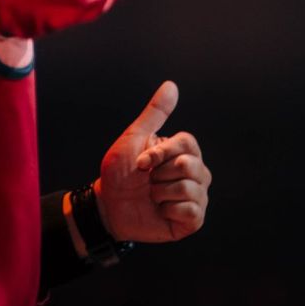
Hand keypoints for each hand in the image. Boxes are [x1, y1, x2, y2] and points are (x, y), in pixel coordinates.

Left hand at [94, 81, 210, 242]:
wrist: (108, 205)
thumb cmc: (119, 171)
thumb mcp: (134, 137)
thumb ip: (155, 113)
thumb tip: (171, 85)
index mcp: (184, 152)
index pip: (187, 144)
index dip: (160, 153)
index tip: (140, 161)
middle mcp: (196, 172)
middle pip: (189, 166)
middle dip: (158, 174)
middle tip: (147, 180)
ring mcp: (197, 196)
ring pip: (190, 189)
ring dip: (160, 193)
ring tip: (152, 195)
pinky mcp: (193, 220)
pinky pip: (191, 211)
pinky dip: (168, 210)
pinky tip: (160, 210)